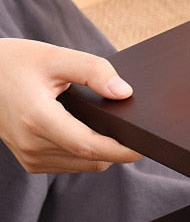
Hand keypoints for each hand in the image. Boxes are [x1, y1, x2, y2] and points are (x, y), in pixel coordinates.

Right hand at [0, 39, 140, 173]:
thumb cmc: (14, 63)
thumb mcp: (54, 57)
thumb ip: (92, 70)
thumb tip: (124, 92)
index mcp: (37, 118)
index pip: (89, 147)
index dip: (121, 150)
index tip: (144, 145)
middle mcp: (32, 144)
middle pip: (93, 158)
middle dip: (116, 147)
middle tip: (125, 124)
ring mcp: (30, 157)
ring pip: (85, 165)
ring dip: (100, 150)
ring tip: (96, 122)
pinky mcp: (31, 163)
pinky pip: (72, 164)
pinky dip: (84, 152)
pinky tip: (80, 129)